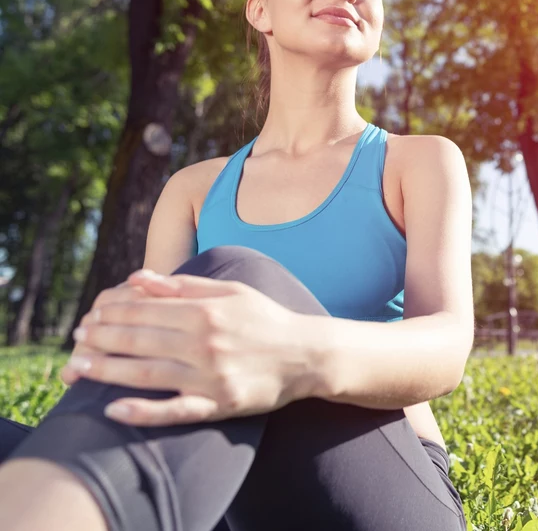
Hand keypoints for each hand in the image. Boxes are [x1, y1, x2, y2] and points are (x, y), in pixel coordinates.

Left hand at [64, 270, 311, 426]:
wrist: (308, 355)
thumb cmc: (267, 320)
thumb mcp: (231, 292)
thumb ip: (184, 286)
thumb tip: (138, 278)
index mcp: (206, 312)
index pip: (146, 310)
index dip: (112, 312)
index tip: (90, 315)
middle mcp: (205, 343)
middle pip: (140, 340)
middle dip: (102, 337)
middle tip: (76, 338)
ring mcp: (210, 376)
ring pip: (147, 373)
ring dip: (108, 370)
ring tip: (78, 367)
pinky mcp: (219, 405)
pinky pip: (174, 411)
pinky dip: (142, 412)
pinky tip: (113, 410)